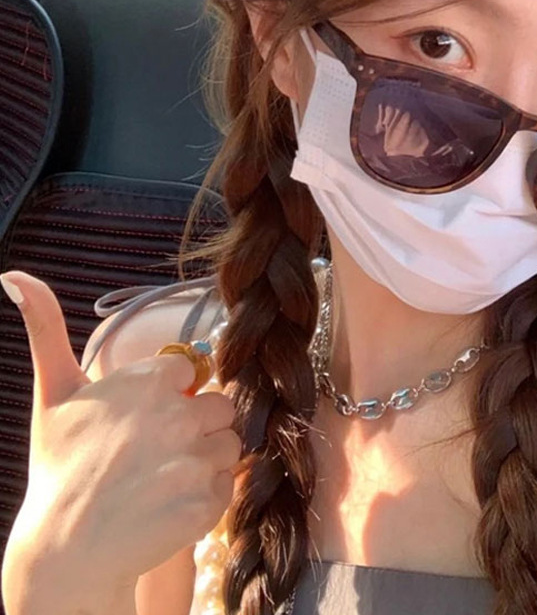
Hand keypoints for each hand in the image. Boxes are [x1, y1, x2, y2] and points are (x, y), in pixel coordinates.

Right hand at [1, 271, 241, 591]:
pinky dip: (205, 498)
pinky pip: (226, 487)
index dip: (172, 395)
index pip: (192, 373)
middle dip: (195, 425)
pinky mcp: (205, 502)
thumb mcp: (54, 392)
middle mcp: (177, 415)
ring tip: (162, 480)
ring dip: (204, 461)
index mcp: (150, 382)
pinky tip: (169, 506)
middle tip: (156, 452)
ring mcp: (193, 460)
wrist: (66, 547)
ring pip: (228, 445)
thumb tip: (15, 275)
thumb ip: (46, 328)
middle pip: (218, 407)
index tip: (143, 419)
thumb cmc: (61, 466)